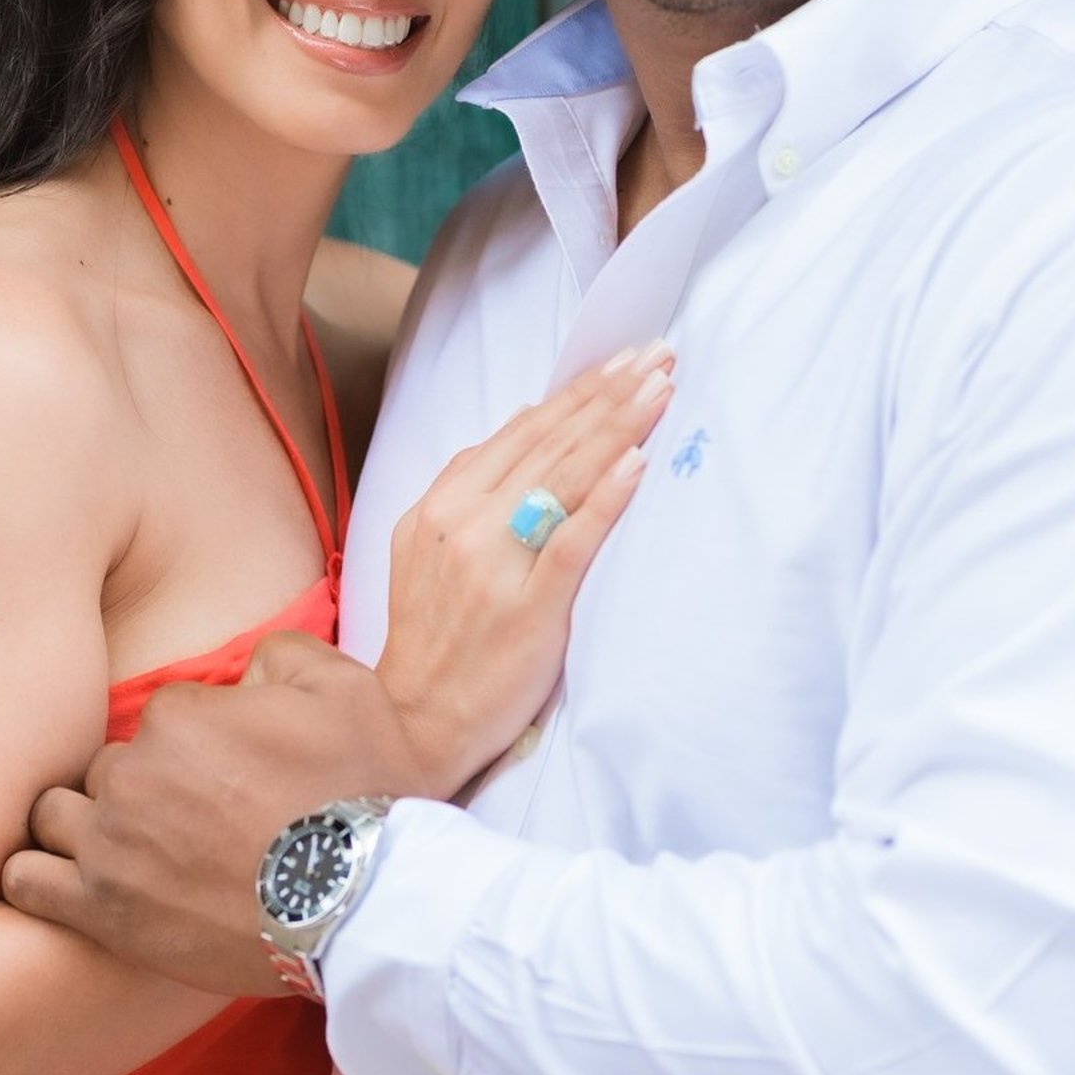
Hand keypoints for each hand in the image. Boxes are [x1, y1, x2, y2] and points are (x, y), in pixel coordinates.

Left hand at [3, 635, 420, 993]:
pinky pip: (25, 881)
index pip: (162, 715)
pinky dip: (38, 877)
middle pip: (107, 767)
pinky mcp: (101, 911)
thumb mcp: (346, 688)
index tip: (232, 776)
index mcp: (179, 716)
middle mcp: (132, 774)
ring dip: (86, 826)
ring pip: (57, 815)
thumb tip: (246, 665)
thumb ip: (281, 652)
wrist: (367, 903)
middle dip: (142, 786)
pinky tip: (71, 881)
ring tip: (132, 852)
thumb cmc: (361, 795)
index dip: (200, 743)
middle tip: (193, 822)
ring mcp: (110, 846)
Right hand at [377, 345, 672, 789]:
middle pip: (549, 444)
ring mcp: (495, 565)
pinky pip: (572, 540)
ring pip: (563, 477)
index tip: (621, 360)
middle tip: (657, 353)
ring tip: (660, 386)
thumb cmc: (435, 640)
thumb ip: (471, 492)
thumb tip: (525, 429)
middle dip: (608, 393)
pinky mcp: (528, 607)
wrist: (414, 721)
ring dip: (617, 424)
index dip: (575, 393)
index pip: (521, 433)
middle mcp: (463, 525)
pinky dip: (606, 497)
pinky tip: (638, 462)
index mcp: (440, 507)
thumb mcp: (429, 552)